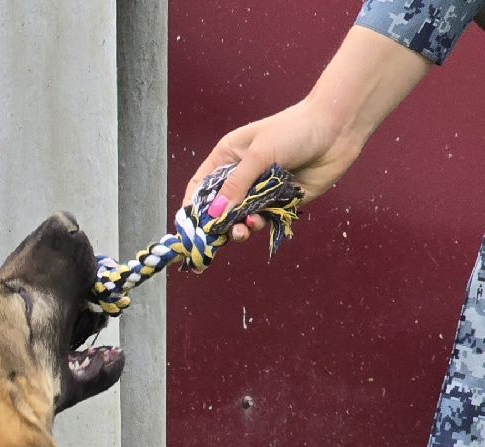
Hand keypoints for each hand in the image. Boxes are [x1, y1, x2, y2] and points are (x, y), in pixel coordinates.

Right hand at [180, 26, 430, 244]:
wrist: (338, 129)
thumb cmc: (294, 130)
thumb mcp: (258, 154)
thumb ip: (236, 186)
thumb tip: (214, 214)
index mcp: (228, 158)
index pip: (200, 186)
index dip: (192, 206)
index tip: (190, 226)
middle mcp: (241, 176)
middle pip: (218, 208)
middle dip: (217, 224)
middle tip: (220, 235)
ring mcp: (261, 191)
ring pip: (240, 218)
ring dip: (238, 228)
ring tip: (243, 230)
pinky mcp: (281, 201)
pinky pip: (263, 220)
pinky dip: (258, 225)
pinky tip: (259, 222)